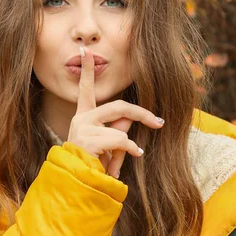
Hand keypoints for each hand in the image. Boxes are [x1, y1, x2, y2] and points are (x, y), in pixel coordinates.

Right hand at [67, 46, 164, 178]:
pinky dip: (130, 149)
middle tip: (158, 122)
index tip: (84, 50)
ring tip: (131, 155)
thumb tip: (132, 117)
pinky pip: (120, 140)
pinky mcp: (88, 140)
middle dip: (142, 113)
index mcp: (83, 117)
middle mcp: (81, 119)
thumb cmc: (93, 167)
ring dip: (130, 143)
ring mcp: (82, 128)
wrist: (77, 186)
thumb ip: (119, 128)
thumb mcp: (110, 145)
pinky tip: (131, 158)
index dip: (86, 69)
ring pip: (120, 126)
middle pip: (118, 106)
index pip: (85, 88)